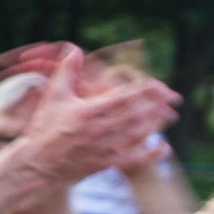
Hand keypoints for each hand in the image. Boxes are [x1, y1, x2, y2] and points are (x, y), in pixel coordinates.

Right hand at [3, 45, 179, 185]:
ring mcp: (104, 149)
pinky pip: (134, 159)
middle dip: (155, 106)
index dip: (142, 92)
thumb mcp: (54, 95)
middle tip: (172, 98)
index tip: (157, 85)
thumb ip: (66, 71)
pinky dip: (151, 154)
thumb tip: (75, 49)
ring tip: (170, 115)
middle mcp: (98, 130)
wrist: (40, 163)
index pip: (121, 98)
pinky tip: (164, 147)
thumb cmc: (46, 126)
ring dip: (155, 124)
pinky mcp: (107, 164)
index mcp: (87, 111)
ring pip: (137, 135)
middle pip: (134, 115)